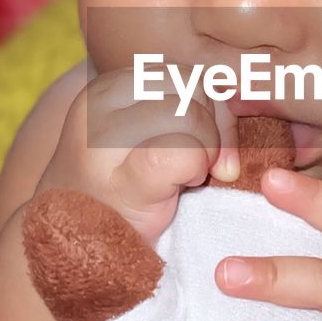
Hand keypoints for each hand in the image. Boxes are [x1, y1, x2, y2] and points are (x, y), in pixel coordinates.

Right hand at [37, 66, 239, 245]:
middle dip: (214, 127)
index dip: (211, 106)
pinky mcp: (120, 182)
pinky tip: (181, 187)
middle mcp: (98, 105)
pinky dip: (196, 168)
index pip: (184, 71)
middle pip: (191, 87)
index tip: (207, 142)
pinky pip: (184, 152)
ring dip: (206, 149)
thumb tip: (245, 95)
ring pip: (189, 114)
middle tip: (203, 162)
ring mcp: (102, 143)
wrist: (76, 248)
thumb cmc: (125, 190)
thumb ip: (185, 106)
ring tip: (186, 175)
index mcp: (108, 88)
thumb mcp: (148, 133)